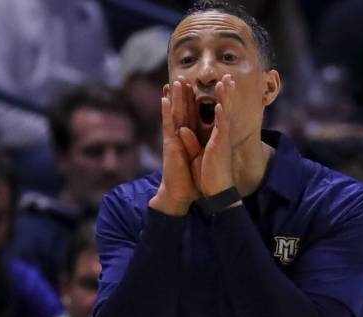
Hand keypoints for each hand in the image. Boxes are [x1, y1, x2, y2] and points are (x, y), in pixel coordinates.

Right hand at [150, 79, 200, 215]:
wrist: (181, 193)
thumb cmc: (190, 179)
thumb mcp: (197, 158)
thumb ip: (195, 146)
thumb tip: (197, 138)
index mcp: (188, 139)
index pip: (190, 116)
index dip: (191, 101)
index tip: (192, 87)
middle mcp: (179, 137)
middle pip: (181, 111)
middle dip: (181, 95)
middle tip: (181, 77)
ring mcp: (173, 140)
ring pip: (173, 114)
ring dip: (173, 98)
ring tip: (172, 82)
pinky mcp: (169, 145)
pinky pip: (168, 125)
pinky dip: (166, 112)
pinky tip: (165, 99)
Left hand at [198, 74, 235, 195]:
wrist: (215, 192)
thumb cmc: (207, 175)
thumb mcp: (194, 155)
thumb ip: (190, 141)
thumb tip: (183, 129)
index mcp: (213, 136)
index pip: (213, 112)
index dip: (213, 98)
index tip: (213, 83)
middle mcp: (219, 135)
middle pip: (223, 108)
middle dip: (224, 92)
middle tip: (226, 76)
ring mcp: (221, 139)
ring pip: (224, 114)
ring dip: (225, 97)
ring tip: (226, 81)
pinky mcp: (219, 146)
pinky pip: (221, 129)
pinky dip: (221, 116)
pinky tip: (221, 105)